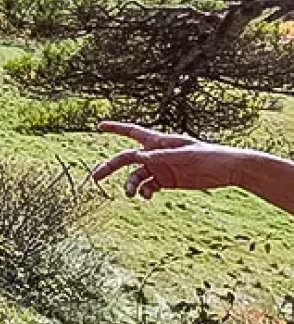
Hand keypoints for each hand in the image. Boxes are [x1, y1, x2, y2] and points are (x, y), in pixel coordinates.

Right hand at [91, 121, 239, 199]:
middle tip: (95, 177)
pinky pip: (148, 187)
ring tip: (131, 194)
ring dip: (130, 185)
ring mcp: (160, 168)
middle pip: (126, 158)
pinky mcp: (167, 181)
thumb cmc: (208, 156)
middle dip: (109, 166)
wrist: (227, 170)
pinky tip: (147, 197)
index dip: (115, 128)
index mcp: (159, 141)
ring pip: (135, 176)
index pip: (132, 132)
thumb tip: (138, 156)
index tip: (99, 126)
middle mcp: (156, 154)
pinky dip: (144, 192)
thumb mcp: (184, 155)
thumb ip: (161, 156)